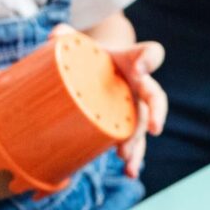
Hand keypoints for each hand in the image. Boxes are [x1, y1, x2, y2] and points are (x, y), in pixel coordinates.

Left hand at [61, 24, 167, 178]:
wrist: (102, 66)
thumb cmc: (92, 54)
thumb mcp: (81, 42)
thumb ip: (67, 37)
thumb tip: (53, 36)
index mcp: (132, 60)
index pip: (149, 54)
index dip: (148, 60)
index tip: (140, 69)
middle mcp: (140, 85)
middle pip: (155, 97)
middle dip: (156, 113)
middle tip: (154, 129)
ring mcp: (135, 107)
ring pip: (145, 126)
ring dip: (139, 144)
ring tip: (129, 161)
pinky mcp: (127, 124)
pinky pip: (134, 142)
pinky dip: (133, 157)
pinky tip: (129, 172)